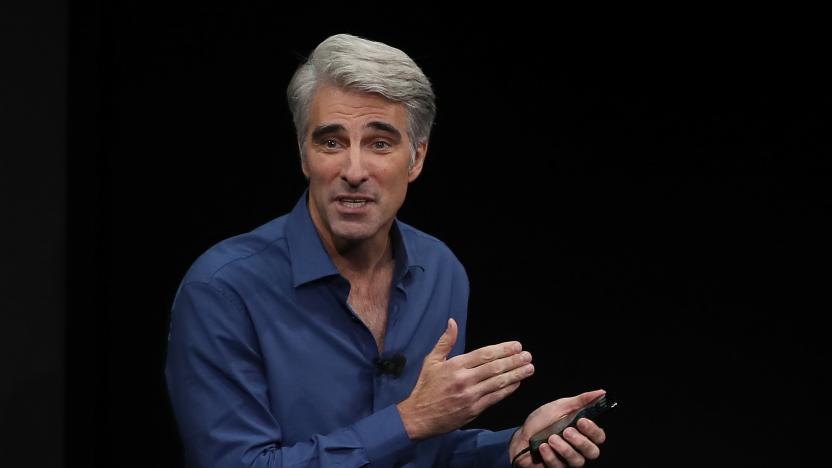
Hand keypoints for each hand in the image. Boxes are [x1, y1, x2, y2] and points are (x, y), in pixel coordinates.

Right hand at [396, 318, 534, 439]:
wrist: (419, 417)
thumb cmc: (425, 387)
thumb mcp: (431, 361)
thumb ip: (445, 341)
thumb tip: (452, 322)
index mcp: (455, 365)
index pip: (484, 354)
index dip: (503, 349)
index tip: (516, 346)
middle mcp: (465, 379)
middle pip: (495, 367)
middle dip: (514, 361)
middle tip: (528, 356)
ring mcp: (470, 396)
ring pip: (498, 383)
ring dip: (516, 374)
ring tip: (529, 368)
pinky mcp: (474, 410)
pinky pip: (495, 398)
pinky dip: (508, 390)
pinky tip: (517, 383)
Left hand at [510, 390, 607, 466]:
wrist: (521, 436)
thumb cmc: (542, 421)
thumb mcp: (561, 407)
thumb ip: (581, 401)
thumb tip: (601, 392)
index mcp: (582, 433)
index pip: (599, 436)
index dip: (593, 430)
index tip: (581, 421)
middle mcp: (578, 448)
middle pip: (593, 452)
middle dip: (580, 441)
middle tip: (566, 431)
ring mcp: (568, 460)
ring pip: (577, 461)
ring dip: (564, 448)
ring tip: (551, 438)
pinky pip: (559, 466)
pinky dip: (550, 455)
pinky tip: (542, 447)